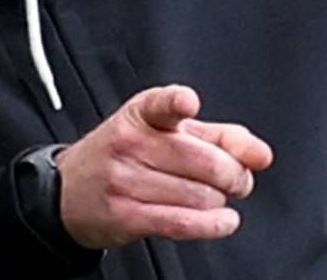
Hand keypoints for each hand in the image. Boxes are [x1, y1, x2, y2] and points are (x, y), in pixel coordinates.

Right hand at [56, 85, 273, 249]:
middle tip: (236, 179)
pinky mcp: (126, 214)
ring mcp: (125, 180)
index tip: (187, 103)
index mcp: (142, 114)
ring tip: (214, 198)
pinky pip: (182, 222)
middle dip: (234, 175)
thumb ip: (218, 137)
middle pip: (205, 161)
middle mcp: (131, 143)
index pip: (161, 103)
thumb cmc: (124, 156)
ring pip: (200, 195)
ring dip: (219, 201)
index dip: (177, 102)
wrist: (67, 190)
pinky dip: (213, 225)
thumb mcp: (166, 133)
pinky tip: (224, 221)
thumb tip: (260, 154)